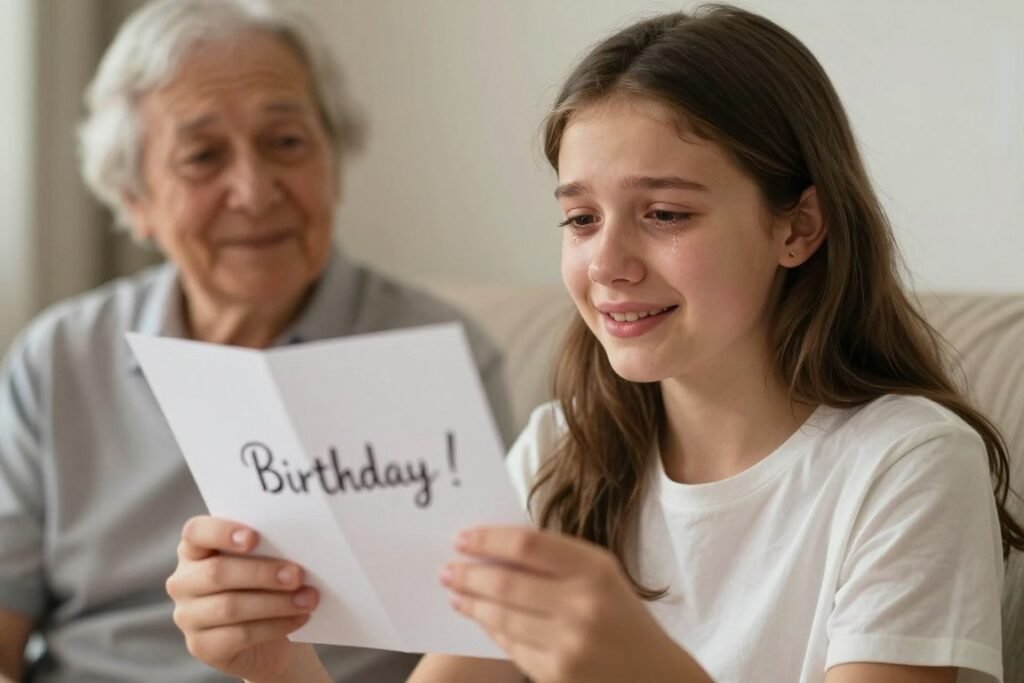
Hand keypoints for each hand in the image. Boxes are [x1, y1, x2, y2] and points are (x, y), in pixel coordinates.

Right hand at [165, 516, 321, 682]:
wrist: (269, 638)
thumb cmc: (265, 586)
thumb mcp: (264, 562)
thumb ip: (268, 548)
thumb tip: (296, 542)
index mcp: (194, 550)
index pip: (195, 532)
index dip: (221, 532)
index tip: (254, 537)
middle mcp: (184, 582)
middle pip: (216, 573)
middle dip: (262, 573)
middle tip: (298, 575)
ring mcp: (188, 616)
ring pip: (230, 607)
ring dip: (275, 602)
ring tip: (308, 599)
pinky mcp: (202, 646)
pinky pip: (239, 635)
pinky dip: (275, 626)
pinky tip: (299, 618)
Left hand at [441, 526, 710, 682]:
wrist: (656, 677)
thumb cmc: (622, 618)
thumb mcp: (601, 576)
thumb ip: (555, 560)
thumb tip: (493, 549)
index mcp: (595, 569)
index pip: (526, 545)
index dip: (487, 539)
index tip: (462, 538)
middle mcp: (583, 604)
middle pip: (506, 582)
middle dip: (469, 574)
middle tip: (447, 568)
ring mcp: (569, 643)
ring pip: (502, 617)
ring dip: (471, 603)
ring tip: (454, 592)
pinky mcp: (558, 673)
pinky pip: (511, 646)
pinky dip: (490, 630)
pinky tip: (479, 618)